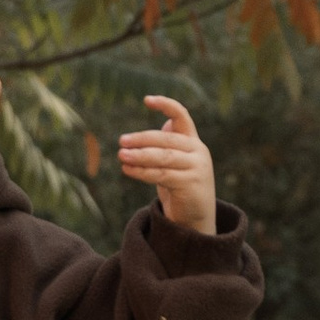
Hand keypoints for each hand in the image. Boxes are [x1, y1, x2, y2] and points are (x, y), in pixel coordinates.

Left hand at [118, 93, 216, 232]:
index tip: (146, 100)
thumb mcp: (177, 164)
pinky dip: (141, 171)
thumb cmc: (182, 187)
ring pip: (162, 157)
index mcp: (193, 142)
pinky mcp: (190, 184)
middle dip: (142, 139)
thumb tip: (165, 123)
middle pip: (166, 139)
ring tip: (121, 155)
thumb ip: (171, 145)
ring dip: (139, 156)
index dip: (166, 104)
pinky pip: (161, 174)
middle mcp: (198, 151)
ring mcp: (196, 167)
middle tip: (121, 141)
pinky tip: (127, 169)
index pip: (182, 116)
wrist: (196, 219)